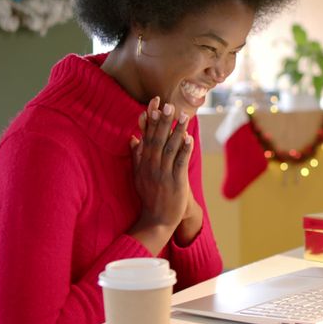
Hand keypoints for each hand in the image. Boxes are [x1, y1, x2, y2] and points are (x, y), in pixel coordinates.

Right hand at [128, 97, 193, 254]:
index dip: (151, 119)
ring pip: (170, 149)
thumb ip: (136, 156)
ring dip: (177, 132)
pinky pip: (180, 164)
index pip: (147, 137)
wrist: (156, 220)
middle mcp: (151, 166)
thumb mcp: (138, 175)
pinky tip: (189, 139)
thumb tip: (133, 138)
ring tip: (184, 116)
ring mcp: (163, 174)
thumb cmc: (149, 196)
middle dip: (163, 122)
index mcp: (143, 163)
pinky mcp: (175, 183)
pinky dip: (184, 151)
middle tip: (169, 105)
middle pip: (157, 140)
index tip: (155, 103)